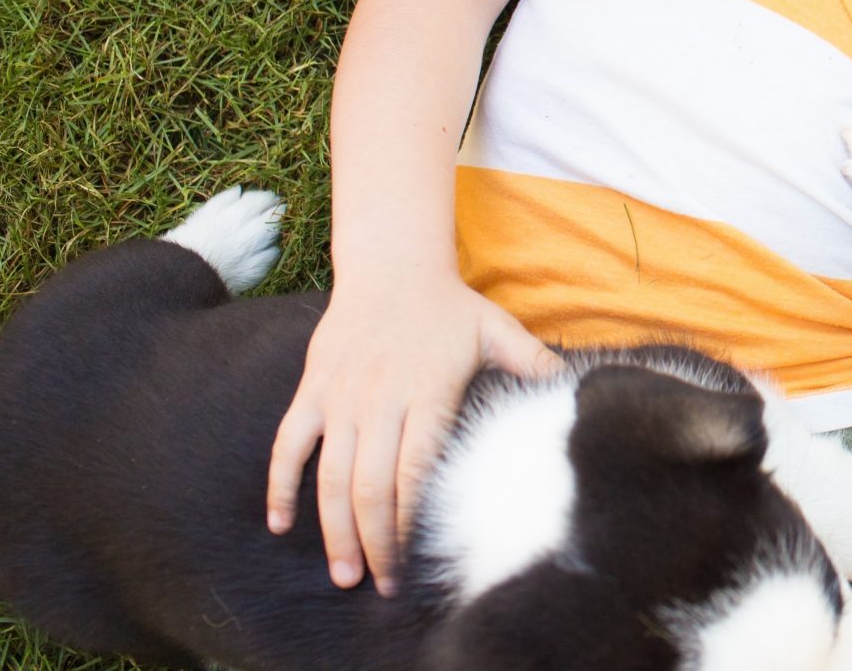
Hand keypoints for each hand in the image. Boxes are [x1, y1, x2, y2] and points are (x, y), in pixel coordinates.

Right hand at [265, 274, 557, 595]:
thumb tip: (571, 388)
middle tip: (383, 585)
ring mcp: (342, 397)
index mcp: (428, 392)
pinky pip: (288, 444)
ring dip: (334, 529)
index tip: (416, 559)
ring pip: (330, 476)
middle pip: (372, 486)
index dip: (411, 520)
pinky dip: (280, 485)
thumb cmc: (450, 307)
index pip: (416, 470)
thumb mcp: (497, 329)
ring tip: (344, 573)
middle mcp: (381, 399)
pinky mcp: (313, 391)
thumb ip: (531, 362)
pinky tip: (280, 524)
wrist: (391, 266)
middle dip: (377, 543)